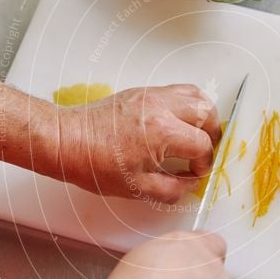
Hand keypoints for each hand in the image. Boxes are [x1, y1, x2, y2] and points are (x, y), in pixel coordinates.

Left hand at [53, 85, 220, 202]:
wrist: (67, 140)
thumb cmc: (95, 164)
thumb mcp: (137, 188)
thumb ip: (172, 189)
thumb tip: (189, 183)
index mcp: (163, 132)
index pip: (202, 144)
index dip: (204, 163)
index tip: (195, 172)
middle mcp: (161, 107)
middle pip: (207, 112)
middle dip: (212, 135)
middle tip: (203, 152)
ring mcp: (152, 95)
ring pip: (196, 95)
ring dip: (204, 115)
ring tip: (197, 134)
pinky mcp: (143, 92)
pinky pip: (177, 90)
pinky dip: (187, 104)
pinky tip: (179, 122)